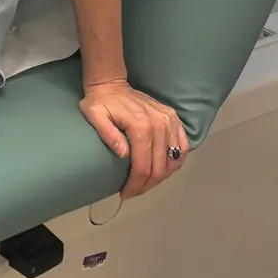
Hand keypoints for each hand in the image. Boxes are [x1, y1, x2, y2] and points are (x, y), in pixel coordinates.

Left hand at [80, 78, 188, 197]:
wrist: (111, 84)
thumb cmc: (100, 102)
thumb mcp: (94, 115)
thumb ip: (107, 134)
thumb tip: (123, 154)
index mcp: (141, 127)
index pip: (143, 166)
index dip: (135, 184)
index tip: (125, 193)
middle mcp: (160, 125)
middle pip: (159, 167)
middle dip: (147, 185)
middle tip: (134, 192)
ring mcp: (169, 121)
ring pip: (173, 160)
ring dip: (161, 176)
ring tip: (146, 183)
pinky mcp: (174, 119)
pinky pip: (183, 146)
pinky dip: (176, 161)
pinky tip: (164, 169)